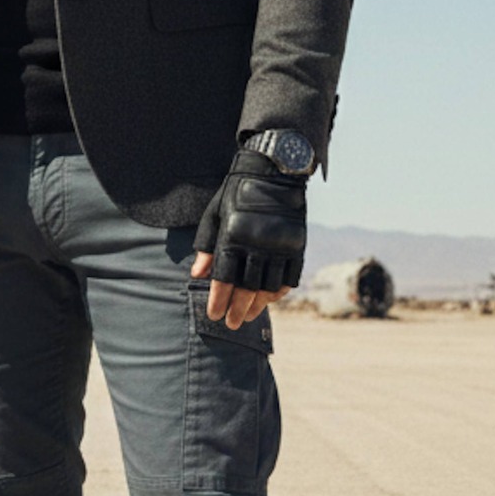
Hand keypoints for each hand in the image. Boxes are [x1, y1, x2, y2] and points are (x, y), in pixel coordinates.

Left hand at [190, 149, 305, 329]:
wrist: (273, 171)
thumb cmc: (236, 193)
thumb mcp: (214, 215)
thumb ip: (206, 247)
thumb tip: (197, 276)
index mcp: (233, 237)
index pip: (224, 279)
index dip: (218, 300)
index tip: (214, 314)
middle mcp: (258, 244)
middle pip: (247, 289)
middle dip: (237, 310)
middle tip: (231, 324)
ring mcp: (280, 245)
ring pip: (269, 287)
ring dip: (258, 305)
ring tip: (248, 315)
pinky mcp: (297, 244)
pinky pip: (290, 277)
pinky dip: (279, 291)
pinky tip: (270, 299)